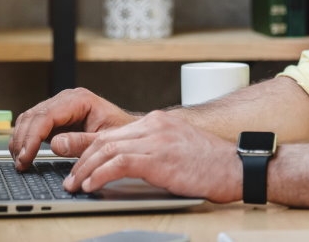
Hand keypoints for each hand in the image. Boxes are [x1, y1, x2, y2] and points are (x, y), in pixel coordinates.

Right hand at [9, 87, 135, 170]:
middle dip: (23, 140)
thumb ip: (82, 142)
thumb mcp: (106, 139)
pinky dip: (26, 139)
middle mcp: (67, 100)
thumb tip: (56, 144)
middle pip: (33, 116)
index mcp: (79, 99)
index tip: (27, 155)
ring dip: (21, 139)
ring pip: (29, 119)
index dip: (32, 137)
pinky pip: (33, 125)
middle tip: (21, 163)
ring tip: (20, 161)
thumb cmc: (122, 133)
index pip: (46, 115)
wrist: (129, 131)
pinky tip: (24, 154)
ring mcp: (59, 107)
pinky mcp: (56, 118)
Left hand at [52, 110, 242, 202]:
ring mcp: (156, 139)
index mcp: (158, 122)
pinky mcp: (158, 157)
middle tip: (71, 178)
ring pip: (107, 150)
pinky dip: (100, 175)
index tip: (77, 164)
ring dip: (86, 170)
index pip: (113, 133)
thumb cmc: (212, 164)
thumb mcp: (177, 150)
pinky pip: (119, 163)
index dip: (90, 149)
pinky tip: (92, 186)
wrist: (237, 166)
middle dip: (82, 160)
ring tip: (75, 185)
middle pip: (105, 139)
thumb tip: (127, 165)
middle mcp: (154, 125)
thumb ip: (153, 151)